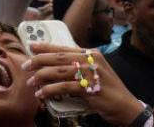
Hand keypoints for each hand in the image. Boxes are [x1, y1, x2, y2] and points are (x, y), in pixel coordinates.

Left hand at [25, 43, 142, 124]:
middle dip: (39, 60)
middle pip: (59, 57)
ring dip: (41, 77)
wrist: (126, 106)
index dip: (46, 46)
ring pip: (59, 71)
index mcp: (91, 53)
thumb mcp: (96, 72)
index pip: (64, 47)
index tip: (31, 46)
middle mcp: (91, 60)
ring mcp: (91, 73)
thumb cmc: (108, 90)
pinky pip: (64, 87)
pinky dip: (50, 90)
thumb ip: (79, 65)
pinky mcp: (90, 88)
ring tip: (31, 82)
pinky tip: (42, 94)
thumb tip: (55, 65)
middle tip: (26, 66)